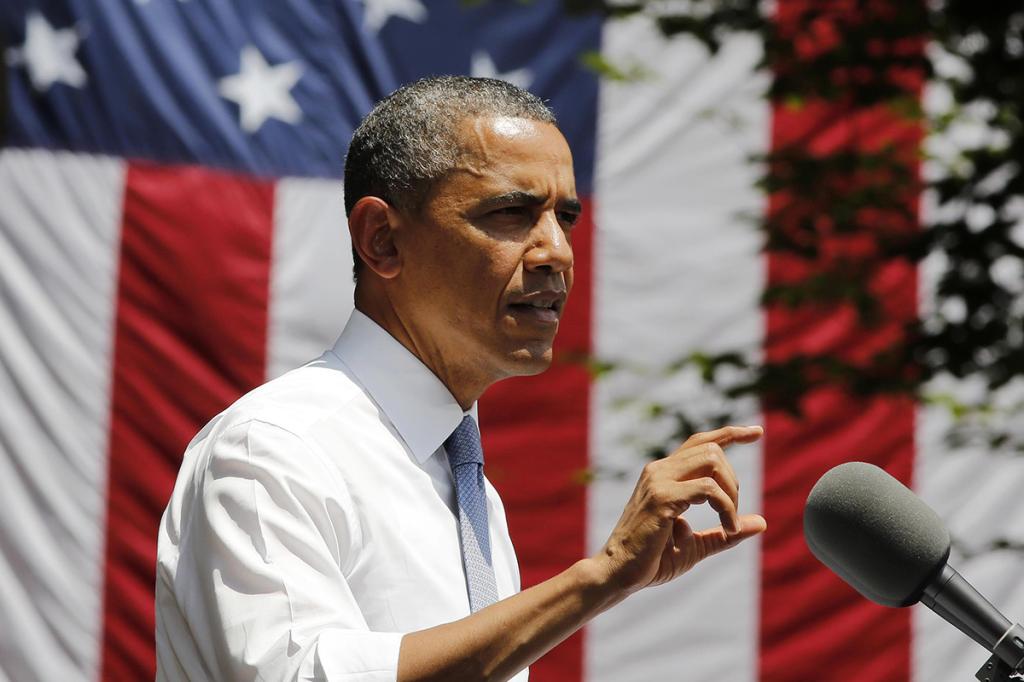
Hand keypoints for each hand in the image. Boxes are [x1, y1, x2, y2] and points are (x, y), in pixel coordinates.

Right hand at [593, 425, 765, 595]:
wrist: (617, 574)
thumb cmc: (651, 560)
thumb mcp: (696, 545)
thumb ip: (726, 532)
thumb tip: (761, 522)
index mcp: (663, 475)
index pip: (699, 442)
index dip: (730, 433)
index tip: (757, 432)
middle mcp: (659, 470)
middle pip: (711, 449)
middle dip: (733, 480)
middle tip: (732, 516)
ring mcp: (658, 481)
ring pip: (712, 460)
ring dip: (731, 492)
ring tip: (730, 524)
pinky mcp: (662, 498)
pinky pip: (708, 489)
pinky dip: (726, 507)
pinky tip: (728, 528)